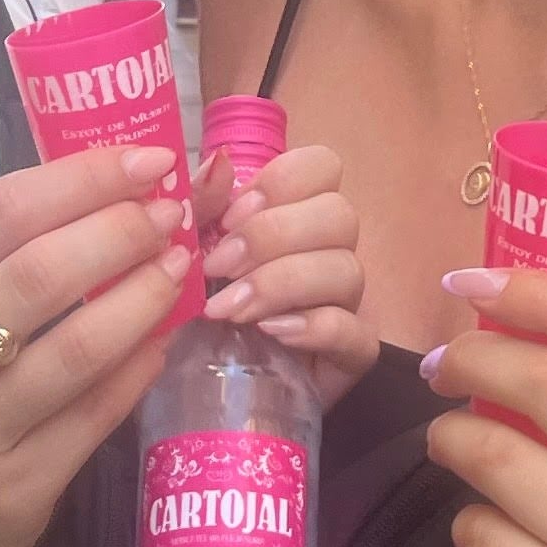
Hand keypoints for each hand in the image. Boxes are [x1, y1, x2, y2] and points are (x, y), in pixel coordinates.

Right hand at [0, 146, 190, 546]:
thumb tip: (106, 192)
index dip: (82, 178)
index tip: (146, 161)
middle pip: (39, 274)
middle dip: (122, 232)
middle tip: (174, 214)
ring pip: (78, 349)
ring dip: (145, 297)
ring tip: (182, 266)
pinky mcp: (14, 493)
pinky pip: (96, 416)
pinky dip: (141, 367)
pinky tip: (167, 338)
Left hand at [200, 143, 377, 401]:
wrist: (199, 384)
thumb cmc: (199, 306)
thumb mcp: (189, 250)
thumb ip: (202, 204)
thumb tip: (219, 163)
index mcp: (295, 211)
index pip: (324, 166)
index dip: (282, 182)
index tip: (230, 216)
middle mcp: (329, 249)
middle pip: (339, 214)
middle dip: (272, 236)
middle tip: (218, 267)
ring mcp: (346, 301)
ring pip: (347, 270)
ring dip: (282, 283)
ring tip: (230, 311)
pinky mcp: (352, 354)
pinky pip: (357, 331)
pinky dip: (314, 327)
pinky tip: (272, 333)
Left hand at [421, 267, 546, 546]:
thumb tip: (517, 321)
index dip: (542, 293)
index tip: (476, 282)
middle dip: (474, 356)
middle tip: (441, 362)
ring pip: (499, 456)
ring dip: (452, 437)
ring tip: (448, 441)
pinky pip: (480, 534)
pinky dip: (467, 522)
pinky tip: (485, 530)